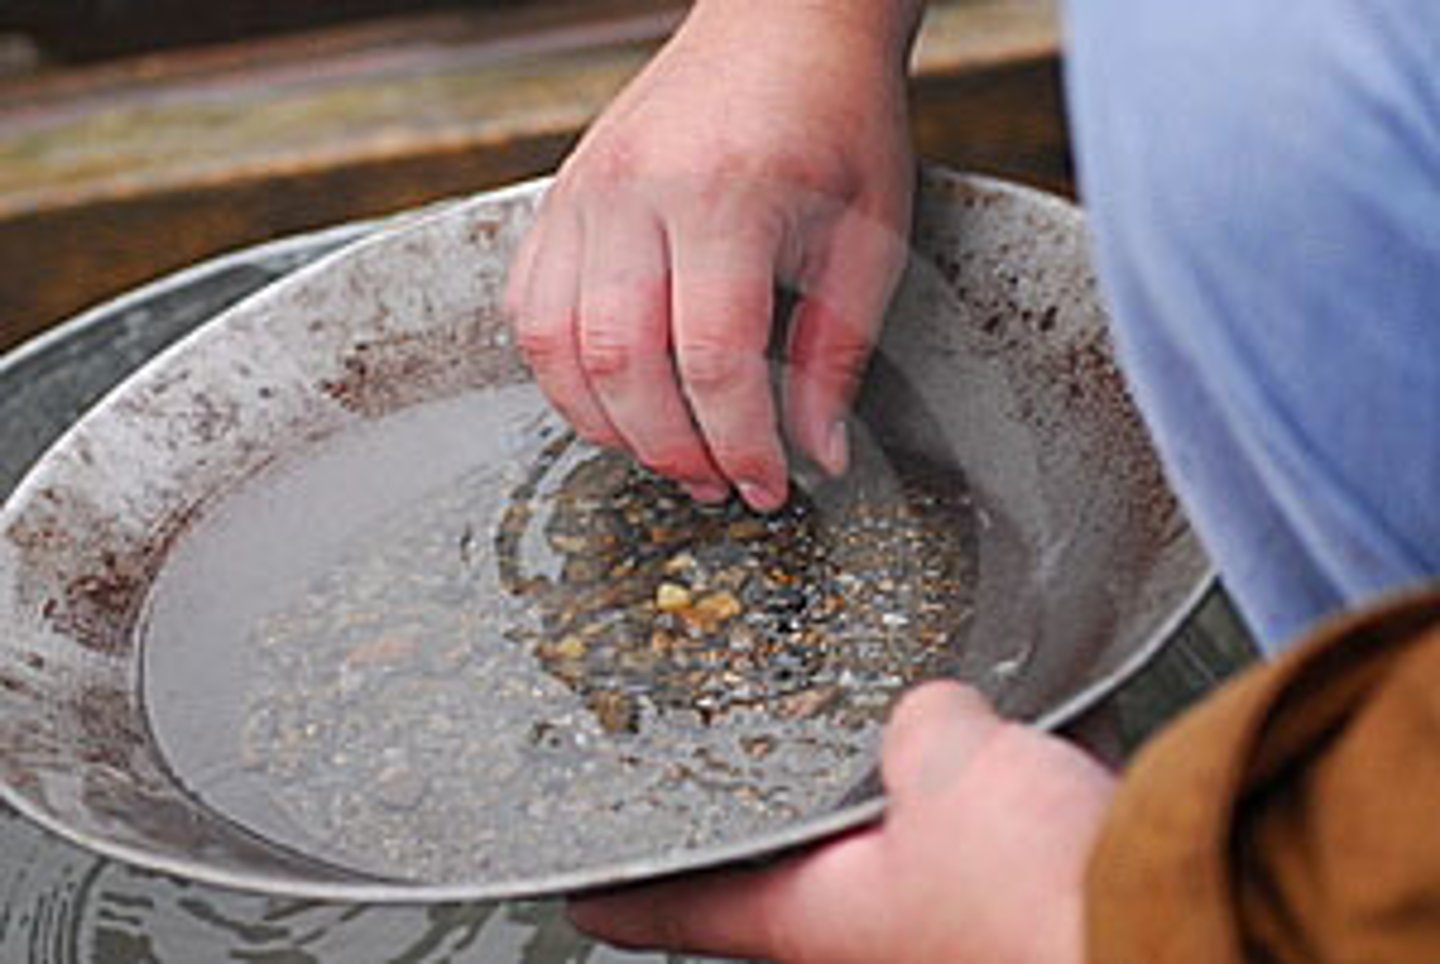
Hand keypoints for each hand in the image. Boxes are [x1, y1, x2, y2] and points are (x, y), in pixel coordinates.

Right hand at [504, 0, 918, 510]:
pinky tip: (614, 395)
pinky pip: (527, 307)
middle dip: (670, 450)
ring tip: (666, 452)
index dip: (739, 444)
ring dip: (607, 423)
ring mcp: (584, 192)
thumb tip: (817, 454)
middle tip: (716, 482)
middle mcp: (637, 192)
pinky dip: (562, 372)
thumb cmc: (837, 119)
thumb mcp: (868, 237)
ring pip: (555, 344)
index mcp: (726, 195)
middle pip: (621, 364)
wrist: (783, 25)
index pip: (714, 358)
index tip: (766, 485)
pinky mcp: (559, 198)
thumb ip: (837, 354)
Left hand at [569, 682, 1114, 962]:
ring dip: (914, 767)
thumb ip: (917, 723)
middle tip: (747, 736)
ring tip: (909, 697)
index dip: (619, 893)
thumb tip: (938, 712)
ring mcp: (959, 904)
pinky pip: (1004, 805)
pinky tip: (1036, 708)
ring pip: (909, 821)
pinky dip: (1013, 761)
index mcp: (819, 918)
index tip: (580, 886)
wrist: (1188, 924)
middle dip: (784, 792)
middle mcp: (882, 921)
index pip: (680, 909)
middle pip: (795, 856)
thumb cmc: (1048, 899)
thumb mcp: (944, 769)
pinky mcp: (1034, 885)